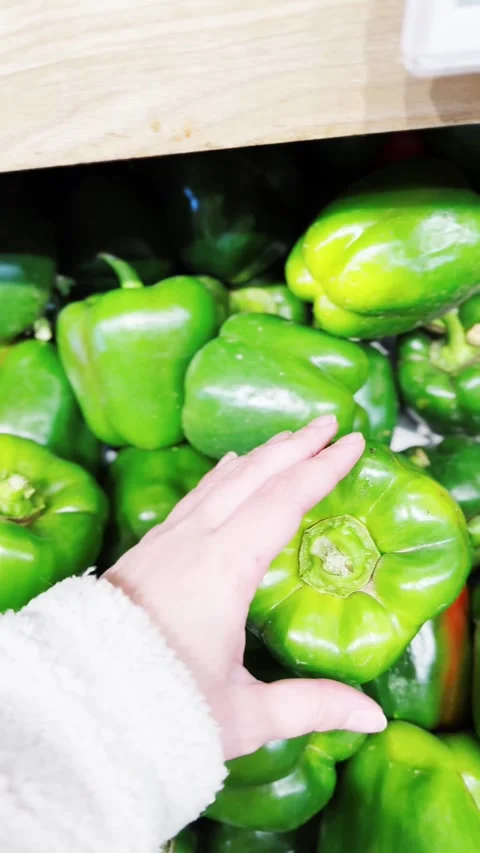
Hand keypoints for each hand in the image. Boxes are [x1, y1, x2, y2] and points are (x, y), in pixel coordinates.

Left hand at [105, 416, 386, 759]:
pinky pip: (196, 494)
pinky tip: (230, 466)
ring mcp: (167, 539)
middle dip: (297, 445)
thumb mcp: (243, 714)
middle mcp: (195, 540)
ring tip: (291, 437)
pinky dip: (223, 473)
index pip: (283, 500)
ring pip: (222, 479)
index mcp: (225, 569)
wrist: (79, 700)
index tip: (353, 443)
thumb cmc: (162, 707)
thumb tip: (374, 718)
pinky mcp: (149, 546)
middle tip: (330, 423)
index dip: (322, 469)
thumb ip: (310, 706)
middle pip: (254, 475)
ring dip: (262, 454)